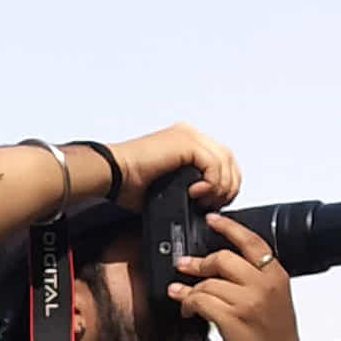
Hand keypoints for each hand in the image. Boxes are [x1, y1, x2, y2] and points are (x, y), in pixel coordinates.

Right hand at [107, 125, 238, 209]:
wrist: (112, 174)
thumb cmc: (129, 182)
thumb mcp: (170, 187)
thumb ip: (191, 188)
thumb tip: (206, 205)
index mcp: (186, 142)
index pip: (222, 160)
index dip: (225, 183)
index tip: (214, 202)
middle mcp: (190, 134)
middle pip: (228, 159)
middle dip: (228, 186)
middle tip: (213, 204)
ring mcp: (188, 136)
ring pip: (224, 161)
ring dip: (219, 186)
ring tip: (203, 201)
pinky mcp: (185, 142)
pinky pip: (213, 163)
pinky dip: (210, 182)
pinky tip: (195, 192)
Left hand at [171, 212, 308, 340]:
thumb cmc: (278, 337)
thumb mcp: (276, 298)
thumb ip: (256, 279)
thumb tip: (221, 266)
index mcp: (276, 275)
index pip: (251, 241)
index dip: (228, 227)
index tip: (212, 220)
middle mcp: (264, 285)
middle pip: (223, 258)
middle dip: (199, 263)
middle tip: (185, 265)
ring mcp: (248, 303)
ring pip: (207, 283)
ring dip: (190, 290)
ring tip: (182, 295)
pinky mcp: (233, 320)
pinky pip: (200, 302)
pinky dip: (188, 304)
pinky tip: (187, 309)